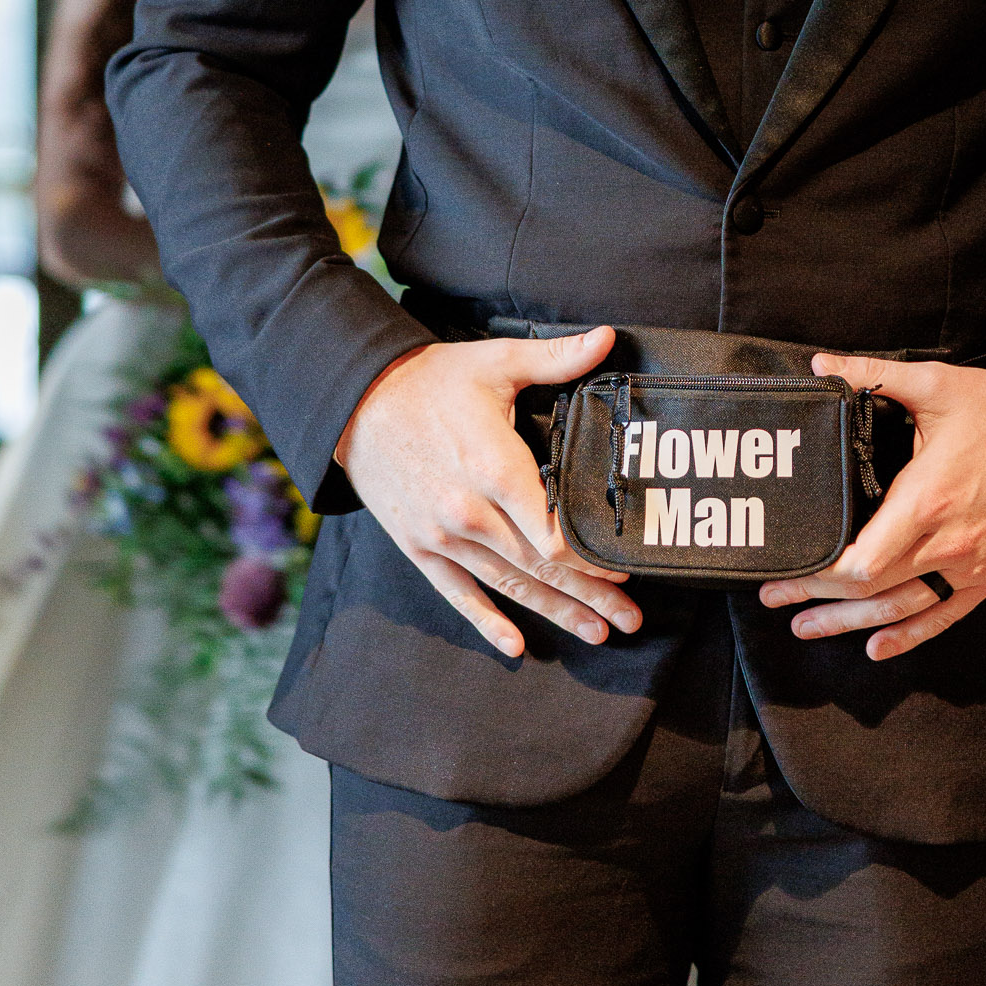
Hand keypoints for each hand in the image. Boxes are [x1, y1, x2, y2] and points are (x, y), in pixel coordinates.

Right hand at [337, 326, 640, 662]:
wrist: (353, 403)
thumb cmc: (430, 381)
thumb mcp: (494, 363)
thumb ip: (555, 358)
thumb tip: (607, 338)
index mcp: (494, 468)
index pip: (554, 533)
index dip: (594, 559)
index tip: (626, 570)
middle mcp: (469, 513)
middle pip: (541, 568)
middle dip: (591, 597)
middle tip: (631, 621)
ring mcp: (442, 536)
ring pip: (509, 586)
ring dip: (556, 613)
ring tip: (598, 633)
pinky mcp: (419, 548)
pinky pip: (458, 595)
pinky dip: (487, 623)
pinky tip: (515, 647)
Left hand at [759, 355, 985, 661]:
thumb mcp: (936, 385)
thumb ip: (872, 375)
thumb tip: (821, 362)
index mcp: (925, 500)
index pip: (862, 563)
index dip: (818, 575)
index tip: (785, 569)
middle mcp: (946, 544)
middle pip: (870, 591)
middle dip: (816, 599)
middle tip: (775, 598)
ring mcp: (969, 567)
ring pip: (900, 611)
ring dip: (850, 625)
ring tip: (807, 627)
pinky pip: (943, 617)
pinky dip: (908, 636)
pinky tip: (877, 647)